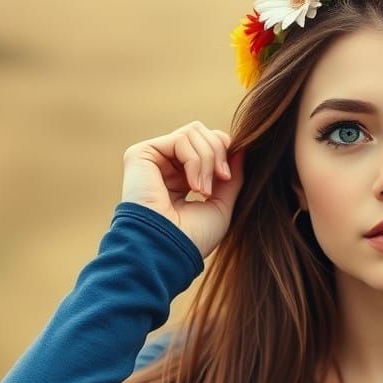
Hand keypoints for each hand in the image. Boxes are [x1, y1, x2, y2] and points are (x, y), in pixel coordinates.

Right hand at [120, 120, 243, 259]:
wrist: (169, 251)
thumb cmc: (193, 238)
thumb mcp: (222, 206)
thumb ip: (232, 177)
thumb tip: (241, 148)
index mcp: (182, 178)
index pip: (208, 145)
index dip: (224, 152)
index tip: (228, 177)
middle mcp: (166, 166)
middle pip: (202, 133)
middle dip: (219, 152)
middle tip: (222, 178)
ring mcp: (153, 159)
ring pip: (194, 132)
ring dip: (208, 160)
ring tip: (203, 190)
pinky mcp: (141, 154)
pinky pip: (181, 138)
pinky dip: (196, 161)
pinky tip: (193, 186)